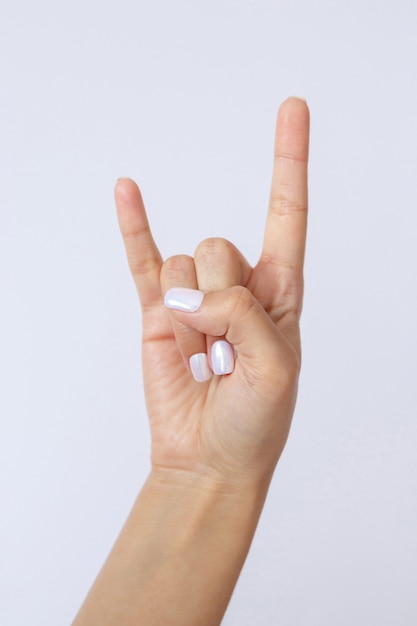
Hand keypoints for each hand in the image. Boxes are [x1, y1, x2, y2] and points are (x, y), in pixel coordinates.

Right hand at [115, 97, 308, 485]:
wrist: (211, 459)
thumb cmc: (256, 419)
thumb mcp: (276, 367)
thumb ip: (242, 314)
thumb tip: (187, 291)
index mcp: (279, 291)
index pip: (286, 213)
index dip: (289, 162)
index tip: (293, 109)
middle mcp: (238, 286)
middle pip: (221, 245)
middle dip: (219, 298)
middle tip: (225, 351)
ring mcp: (195, 296)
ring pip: (184, 263)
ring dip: (190, 316)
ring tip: (201, 358)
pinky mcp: (158, 312)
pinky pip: (143, 259)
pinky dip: (134, 226)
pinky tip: (127, 190)